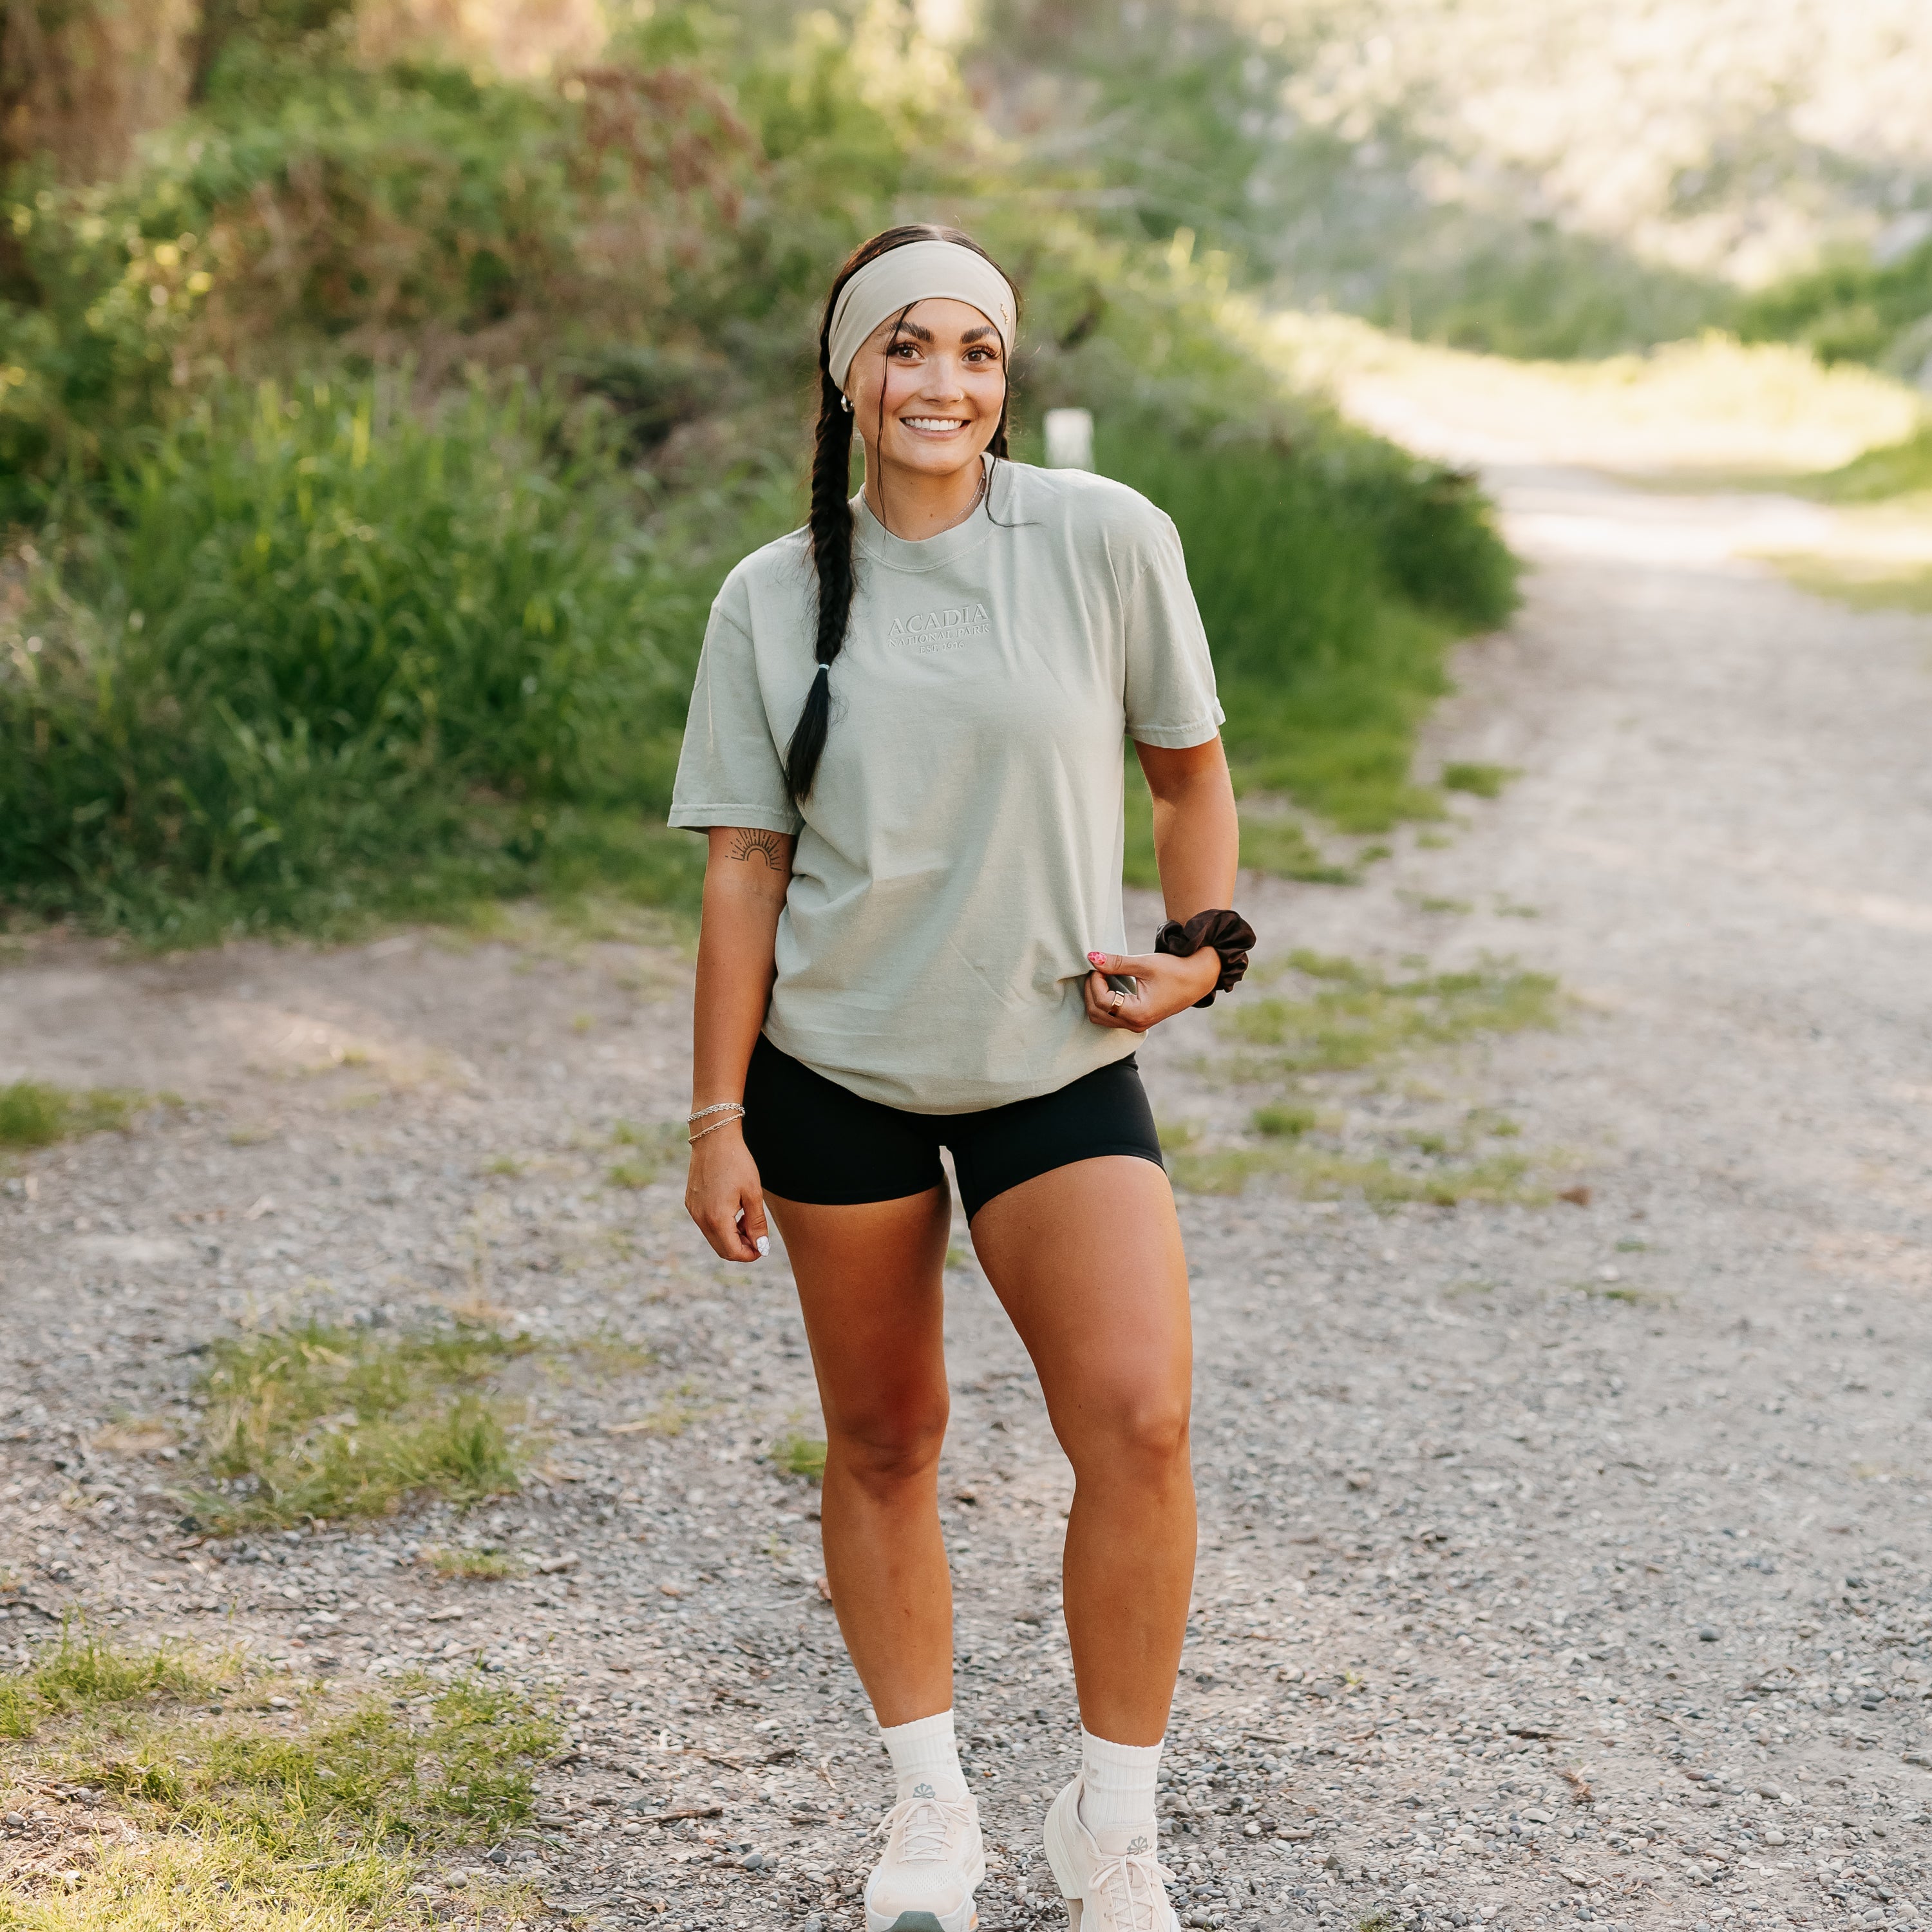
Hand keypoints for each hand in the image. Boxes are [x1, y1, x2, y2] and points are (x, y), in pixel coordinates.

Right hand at [683, 1120, 769, 1262]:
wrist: (714, 1138)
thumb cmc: (737, 1163)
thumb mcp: (753, 1194)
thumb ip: (757, 1224)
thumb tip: (761, 1247)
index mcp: (716, 1218)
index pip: (733, 1252)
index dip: (750, 1254)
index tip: (763, 1246)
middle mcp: (701, 1218)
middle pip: (722, 1249)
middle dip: (742, 1247)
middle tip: (757, 1232)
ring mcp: (694, 1211)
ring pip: (714, 1238)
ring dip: (732, 1236)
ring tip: (747, 1217)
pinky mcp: (691, 1203)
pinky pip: (707, 1224)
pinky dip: (721, 1225)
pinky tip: (734, 1209)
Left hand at [1082, 947, 1220, 1032]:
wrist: (1198, 979)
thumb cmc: (1175, 970)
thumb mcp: (1145, 964)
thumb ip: (1116, 963)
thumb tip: (1092, 958)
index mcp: (1138, 1013)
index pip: (1102, 1001)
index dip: (1094, 981)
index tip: (1098, 964)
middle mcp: (1136, 1024)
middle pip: (1096, 1013)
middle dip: (1091, 990)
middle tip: (1096, 969)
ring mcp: (1137, 1025)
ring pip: (1101, 1017)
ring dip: (1095, 996)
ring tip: (1102, 975)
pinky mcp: (1138, 1020)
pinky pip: (1111, 1016)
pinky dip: (1104, 1001)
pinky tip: (1108, 983)